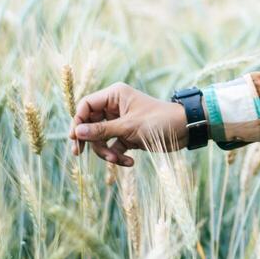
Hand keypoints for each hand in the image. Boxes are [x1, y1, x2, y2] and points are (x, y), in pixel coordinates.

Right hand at [67, 83, 188, 166]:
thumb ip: (101, 130)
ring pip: (100, 138)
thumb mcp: (128, 127)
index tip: (75, 138)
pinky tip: (129, 162)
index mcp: (114, 95)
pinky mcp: (127, 136)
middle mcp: (115, 107)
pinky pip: (113, 147)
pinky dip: (118, 156)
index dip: (78, 121)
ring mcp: (120, 122)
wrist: (185, 130)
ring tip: (117, 160)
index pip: (86, 105)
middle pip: (90, 124)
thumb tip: (76, 132)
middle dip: (90, 140)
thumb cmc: (158, 121)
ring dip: (105, 152)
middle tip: (79, 154)